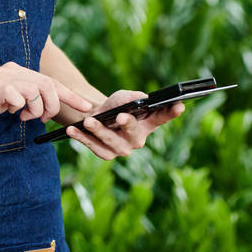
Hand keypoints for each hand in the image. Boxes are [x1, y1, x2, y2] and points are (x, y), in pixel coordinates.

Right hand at [0, 61, 94, 137]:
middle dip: (52, 106)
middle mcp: (12, 70)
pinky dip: (20, 109)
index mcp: (17, 72)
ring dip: (36, 110)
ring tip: (23, 117)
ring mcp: (3, 77)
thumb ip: (26, 101)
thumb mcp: (8, 104)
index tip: (87, 106)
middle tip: (41, 119)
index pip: (50, 81)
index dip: (70, 94)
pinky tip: (8, 113)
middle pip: (48, 84)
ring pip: (38, 90)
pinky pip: (20, 97)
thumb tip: (48, 109)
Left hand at [65, 89, 184, 159]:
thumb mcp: (123, 97)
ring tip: (89, 121)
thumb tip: (140, 100)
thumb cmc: (114, 105)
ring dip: (98, 131)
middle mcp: (137, 139)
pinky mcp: (106, 154)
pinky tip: (72, 130)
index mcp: (147, 124)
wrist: (96, 117)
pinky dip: (82, 137)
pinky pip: (93, 147)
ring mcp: (122, 149)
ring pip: (111, 141)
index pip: (162, 117)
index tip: (179, 104)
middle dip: (127, 124)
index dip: (171, 112)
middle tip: (120, 116)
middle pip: (134, 133)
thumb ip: (132, 98)